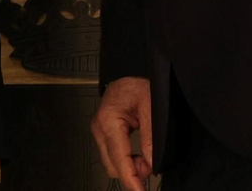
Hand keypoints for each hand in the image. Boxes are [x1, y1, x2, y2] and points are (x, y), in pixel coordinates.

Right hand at [91, 76, 152, 190]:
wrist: (128, 74)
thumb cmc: (137, 85)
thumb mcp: (151, 107)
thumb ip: (151, 137)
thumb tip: (152, 164)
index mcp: (109, 121)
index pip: (119, 159)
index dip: (130, 178)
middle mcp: (99, 128)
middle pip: (112, 166)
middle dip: (132, 171)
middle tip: (150, 165)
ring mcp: (99, 131)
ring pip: (111, 163)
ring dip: (129, 166)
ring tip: (145, 157)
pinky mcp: (102, 133)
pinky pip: (112, 155)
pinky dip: (126, 160)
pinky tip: (138, 155)